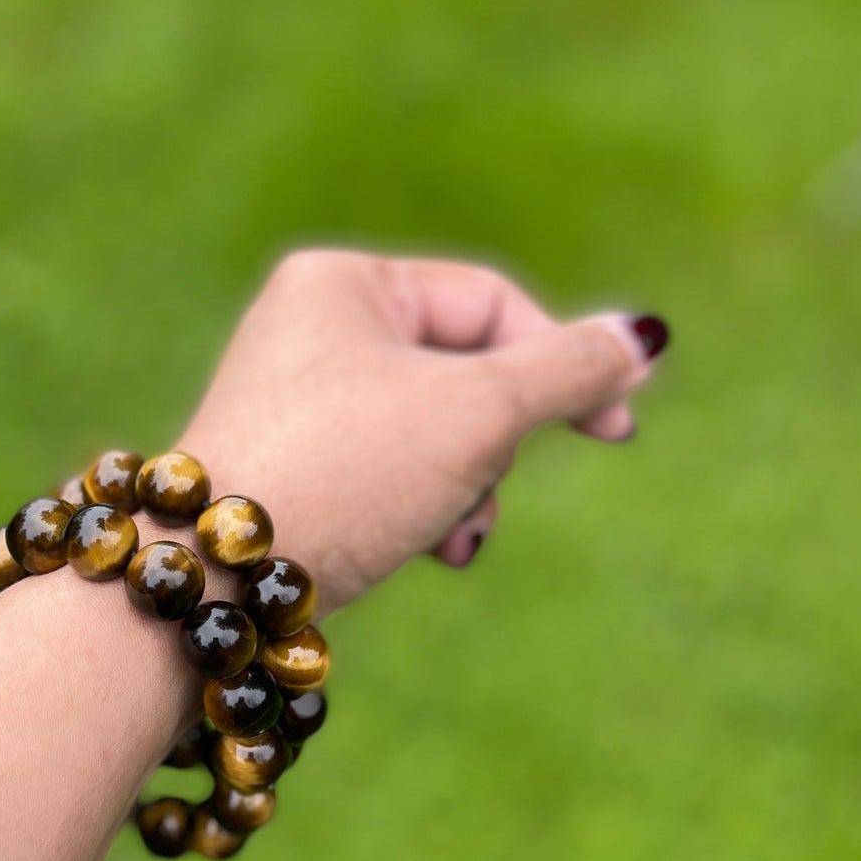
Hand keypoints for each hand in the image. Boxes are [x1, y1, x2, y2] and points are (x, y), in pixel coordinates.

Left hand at [182, 250, 669, 614]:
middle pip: (461, 373)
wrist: (217, 578)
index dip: (563, 364)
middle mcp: (306, 328)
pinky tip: (425, 551)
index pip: (490, 303)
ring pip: (430, 433)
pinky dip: (418, 510)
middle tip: (481, 489)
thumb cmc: (347, 471)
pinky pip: (384, 475)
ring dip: (464, 488)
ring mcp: (291, 402)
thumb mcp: (476, 413)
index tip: (618, 432)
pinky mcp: (284, 471)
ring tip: (452, 535)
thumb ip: (566, 371)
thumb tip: (644, 336)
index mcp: (344, 281)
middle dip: (494, 446)